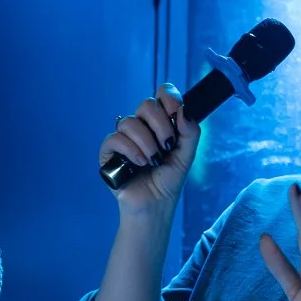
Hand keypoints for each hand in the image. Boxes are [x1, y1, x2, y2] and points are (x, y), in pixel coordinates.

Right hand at [101, 84, 199, 215]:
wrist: (155, 205)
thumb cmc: (168, 181)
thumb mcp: (187, 155)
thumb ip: (191, 132)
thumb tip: (183, 110)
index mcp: (161, 123)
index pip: (162, 94)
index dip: (168, 97)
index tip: (176, 111)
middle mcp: (142, 126)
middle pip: (146, 105)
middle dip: (161, 125)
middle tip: (166, 146)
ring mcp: (124, 138)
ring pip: (130, 122)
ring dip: (146, 143)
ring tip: (152, 161)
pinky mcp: (109, 152)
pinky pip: (115, 138)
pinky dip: (130, 150)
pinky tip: (138, 164)